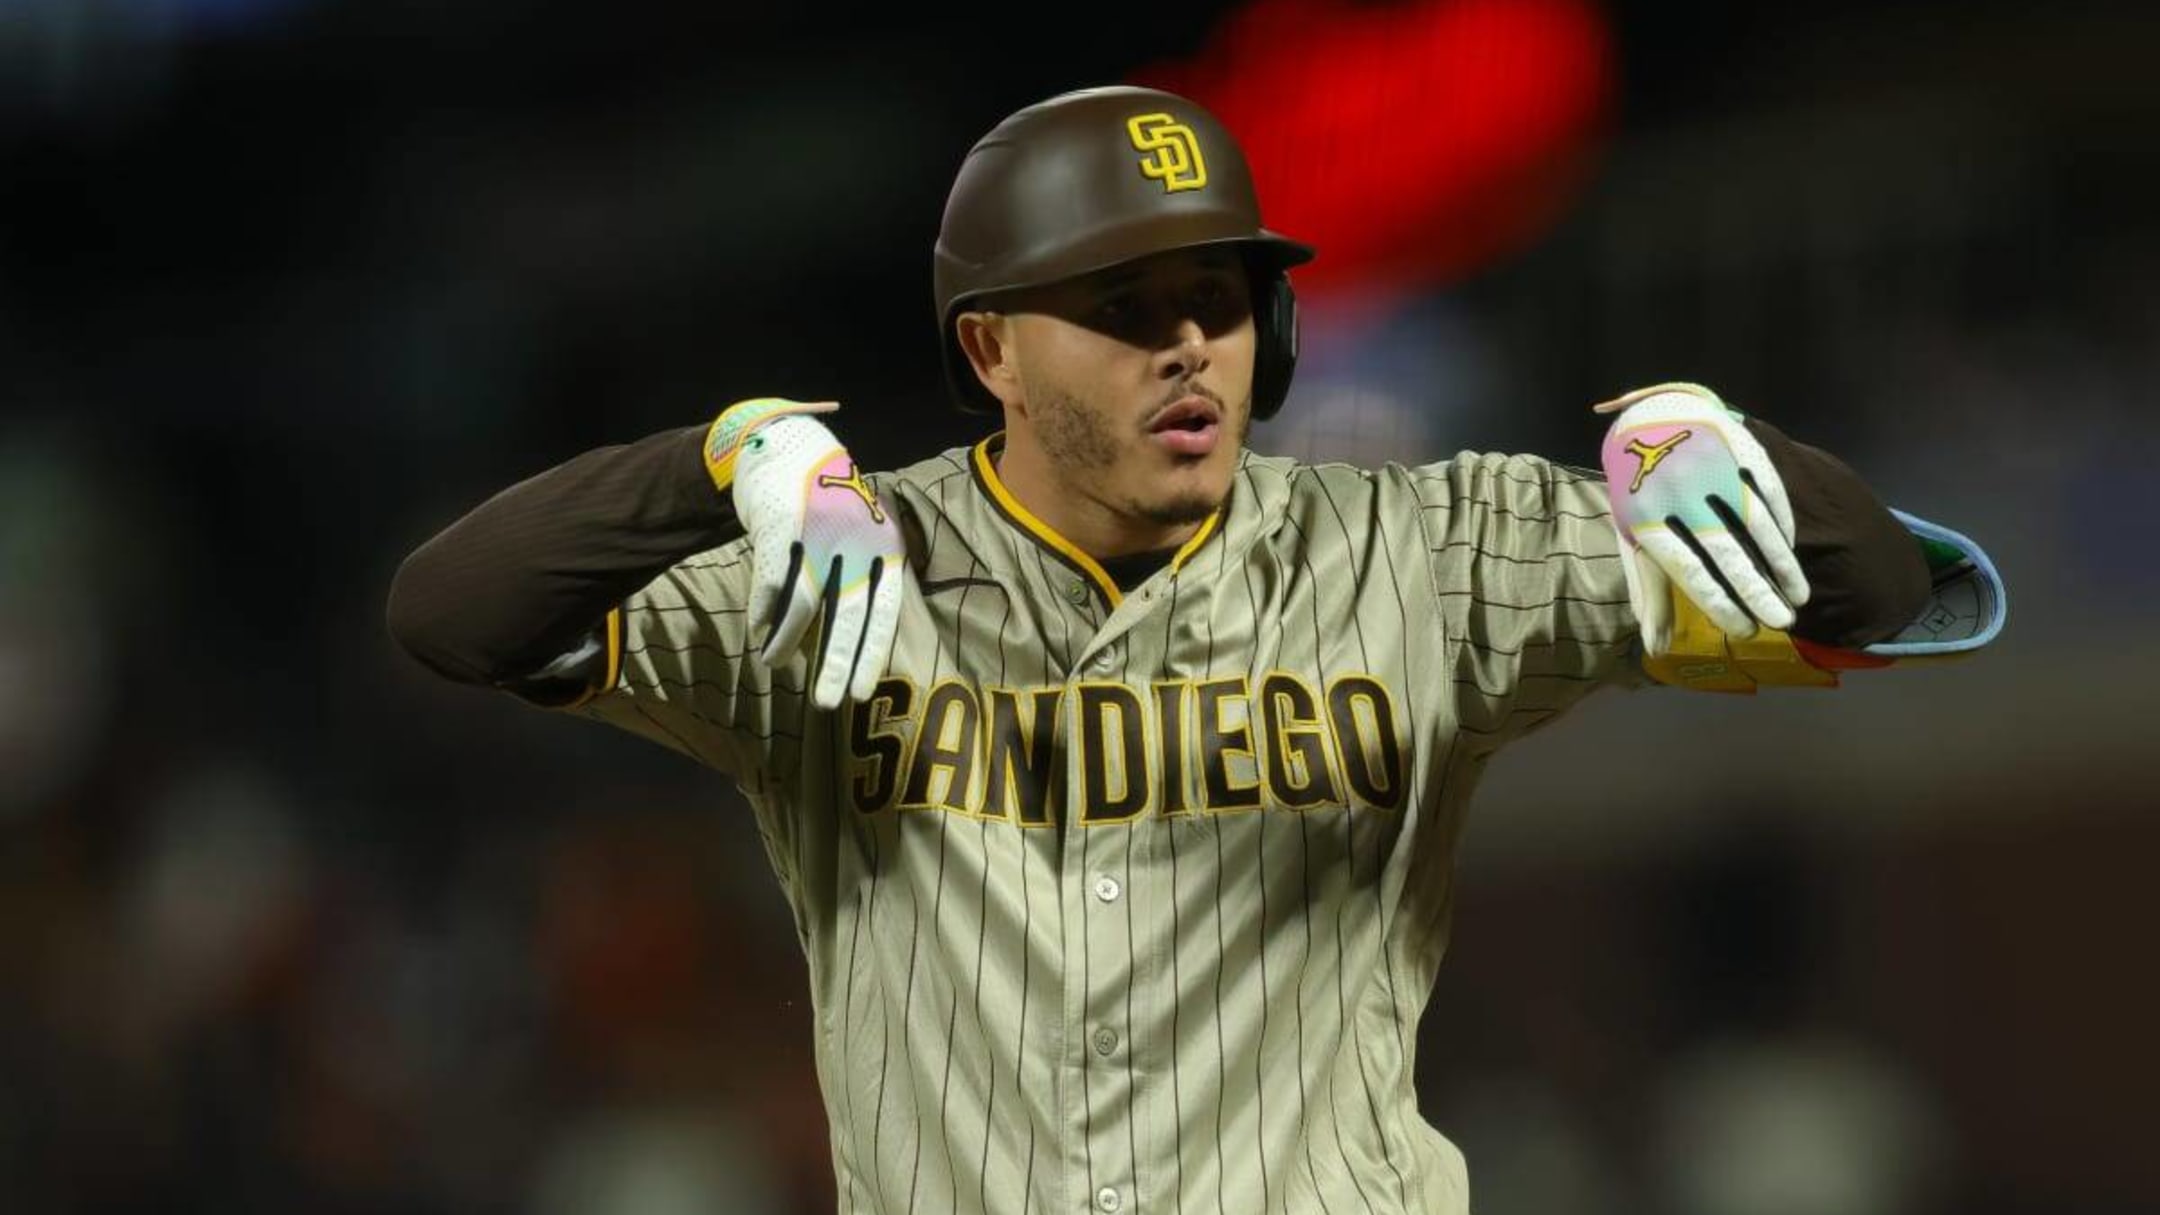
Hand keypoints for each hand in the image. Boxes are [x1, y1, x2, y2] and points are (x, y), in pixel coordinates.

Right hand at [712, 399, 906, 708]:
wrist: (793, 445)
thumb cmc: (832, 503)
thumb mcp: (864, 536)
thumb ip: (863, 580)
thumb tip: (847, 644)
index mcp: (884, 547)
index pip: (884, 611)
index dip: (871, 654)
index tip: (859, 693)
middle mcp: (856, 541)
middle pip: (847, 614)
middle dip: (836, 664)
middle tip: (828, 704)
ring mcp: (818, 532)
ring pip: (803, 603)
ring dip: (787, 640)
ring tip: (775, 664)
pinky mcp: (782, 524)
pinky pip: (771, 582)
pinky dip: (763, 612)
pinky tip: (759, 632)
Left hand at [1595, 383, 1809, 653]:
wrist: (1649, 418)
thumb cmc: (1640, 490)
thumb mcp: (1634, 537)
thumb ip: (1648, 590)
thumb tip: (1657, 649)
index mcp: (1647, 518)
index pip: (1689, 571)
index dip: (1719, 603)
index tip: (1745, 631)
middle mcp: (1681, 493)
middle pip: (1725, 551)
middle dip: (1756, 591)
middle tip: (1783, 624)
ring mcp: (1712, 467)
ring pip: (1754, 523)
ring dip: (1780, 563)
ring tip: (1799, 597)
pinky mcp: (1738, 446)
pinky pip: (1768, 490)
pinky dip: (1782, 523)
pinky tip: (1790, 552)